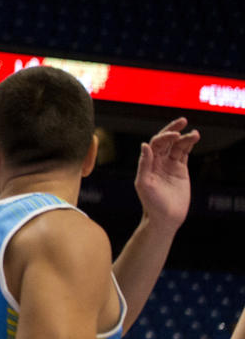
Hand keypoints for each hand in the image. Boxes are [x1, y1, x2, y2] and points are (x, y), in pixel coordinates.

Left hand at [134, 118, 199, 233]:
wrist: (165, 218)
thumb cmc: (151, 203)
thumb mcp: (144, 184)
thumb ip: (144, 164)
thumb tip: (144, 145)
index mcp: (147, 163)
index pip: (155, 144)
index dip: (164, 137)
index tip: (174, 135)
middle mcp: (157, 162)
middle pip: (165, 141)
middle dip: (173, 130)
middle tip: (182, 120)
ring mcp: (169, 165)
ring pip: (177, 146)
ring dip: (184, 138)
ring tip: (194, 133)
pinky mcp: (180, 170)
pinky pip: (184, 154)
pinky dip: (188, 145)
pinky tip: (194, 138)